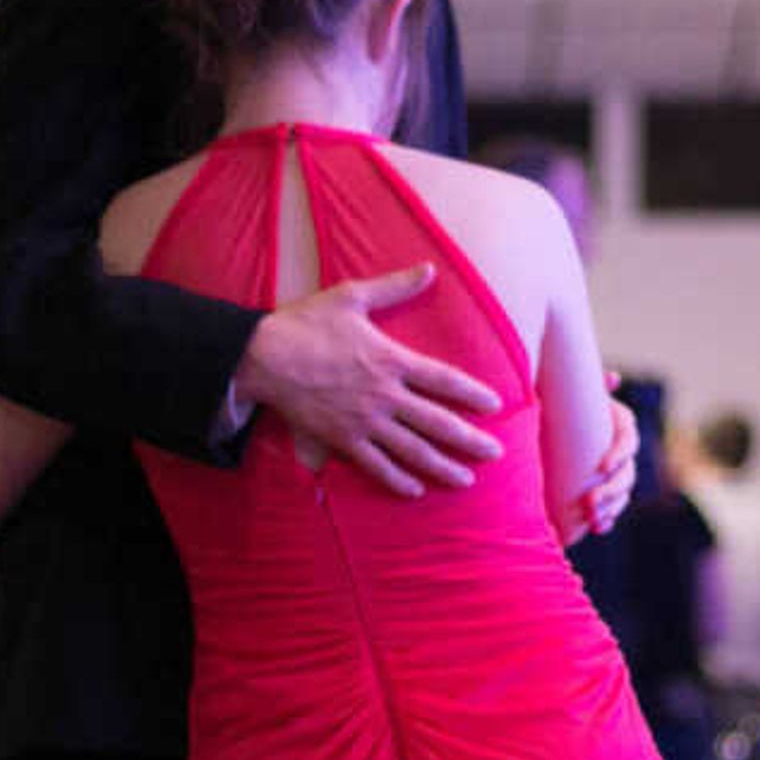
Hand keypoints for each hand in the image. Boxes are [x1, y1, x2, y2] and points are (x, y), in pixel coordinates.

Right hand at [238, 264, 501, 496]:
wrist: (263, 357)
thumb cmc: (306, 323)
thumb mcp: (352, 296)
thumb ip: (394, 287)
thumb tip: (429, 269)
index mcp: (391, 360)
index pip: (444, 380)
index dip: (473, 394)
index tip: (495, 405)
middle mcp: (384, 395)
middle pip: (438, 423)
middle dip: (469, 440)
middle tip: (495, 453)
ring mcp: (364, 421)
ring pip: (412, 450)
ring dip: (442, 467)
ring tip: (465, 480)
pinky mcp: (341, 440)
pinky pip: (375, 465)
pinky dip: (397, 479)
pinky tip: (415, 489)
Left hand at [558, 391, 639, 542]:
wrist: (551, 427)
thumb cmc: (561, 401)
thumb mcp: (570, 391)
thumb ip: (585, 382)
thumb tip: (612, 378)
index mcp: (619, 425)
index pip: (628, 440)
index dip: (619, 454)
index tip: (603, 466)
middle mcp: (622, 451)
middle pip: (627, 474)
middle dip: (611, 491)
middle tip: (589, 502)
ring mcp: (615, 474)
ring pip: (622, 495)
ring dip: (610, 509)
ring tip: (593, 521)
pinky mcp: (604, 492)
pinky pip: (612, 509)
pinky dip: (607, 520)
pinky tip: (598, 529)